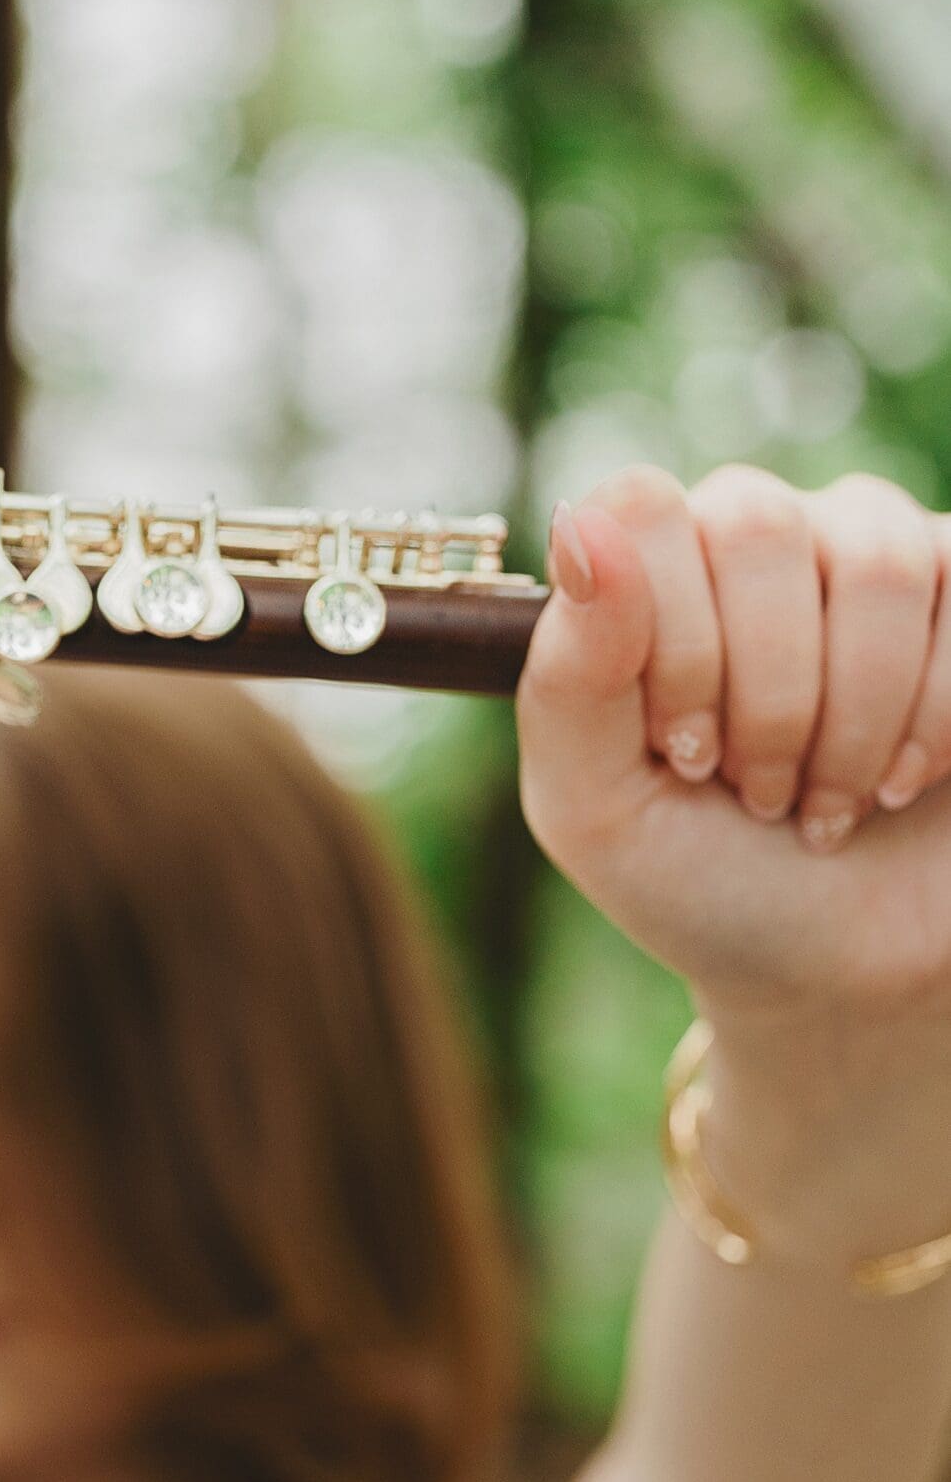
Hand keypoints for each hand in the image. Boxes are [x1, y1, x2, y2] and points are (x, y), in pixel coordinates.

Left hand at [515, 463, 950, 1027]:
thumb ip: (567, 675)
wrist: (835, 970)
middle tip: (755, 791)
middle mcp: (750, 539)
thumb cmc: (698, 882)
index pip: (644, 511)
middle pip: (757, 526)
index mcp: (643, 575)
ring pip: (876, 562)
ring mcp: (865, 551)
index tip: (684, 752)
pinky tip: (901, 783)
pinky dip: (933, 722)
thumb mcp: (595, 809)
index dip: (672, 642)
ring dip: (853, 720)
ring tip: (827, 801)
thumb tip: (583, 524)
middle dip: (763, 695)